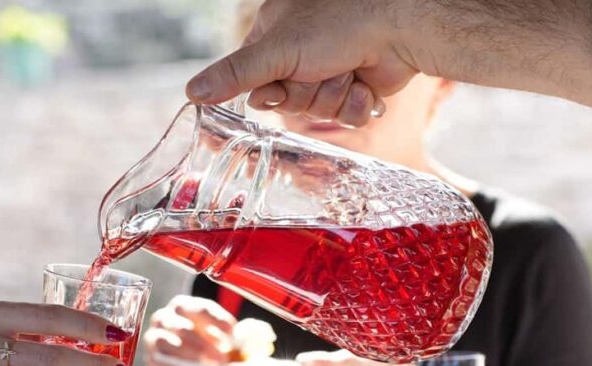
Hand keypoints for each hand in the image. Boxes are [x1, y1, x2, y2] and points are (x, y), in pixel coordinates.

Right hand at [144, 296, 235, 365]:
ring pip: (172, 342)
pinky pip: (164, 359)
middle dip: (206, 343)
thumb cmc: (199, 344)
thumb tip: (239, 343)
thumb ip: (223, 336)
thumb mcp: (212, 337)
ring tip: (212, 365)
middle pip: (185, 326)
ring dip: (194, 355)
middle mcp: (166, 316)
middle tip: (224, 357)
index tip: (232, 333)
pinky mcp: (151, 354)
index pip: (201, 308)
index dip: (218, 320)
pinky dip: (179, 365)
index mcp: (184, 305)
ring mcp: (155, 334)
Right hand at [186, 0, 591, 125]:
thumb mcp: (276, 50)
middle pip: (286, 99)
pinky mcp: (356, 83)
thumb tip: (190, 92)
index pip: (254, 80)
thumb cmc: (339, 24)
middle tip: (321, 70)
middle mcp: (302, 49)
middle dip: (306, 93)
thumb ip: (233, 74)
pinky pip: (343, 115)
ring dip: (333, 96)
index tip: (280, 83)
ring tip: (348, 69)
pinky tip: (364, 81)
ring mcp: (330, 66)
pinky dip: (355, 103)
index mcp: (275, 32)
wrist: (401, 27)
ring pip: (316, 110)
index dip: (269, 90)